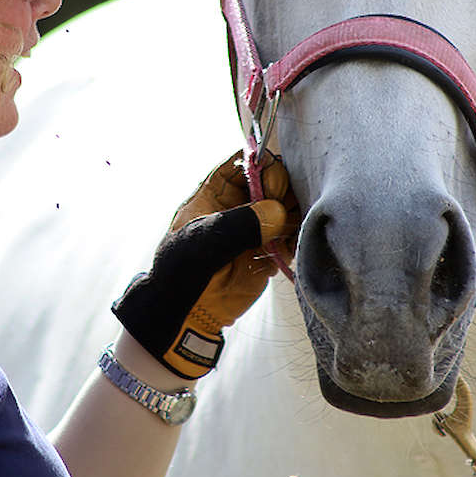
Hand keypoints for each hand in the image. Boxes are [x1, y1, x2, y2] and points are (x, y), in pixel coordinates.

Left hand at [112, 151, 298, 378]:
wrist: (184, 314)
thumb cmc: (181, 270)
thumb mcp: (201, 243)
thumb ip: (238, 225)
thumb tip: (277, 211)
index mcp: (217, 190)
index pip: (248, 162)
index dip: (263, 168)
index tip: (270, 189)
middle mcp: (241, 202)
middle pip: (275, 180)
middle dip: (284, 194)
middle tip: (282, 215)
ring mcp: (257, 225)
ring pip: (288, 206)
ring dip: (292, 219)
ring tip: (283, 240)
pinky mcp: (269, 249)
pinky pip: (292, 235)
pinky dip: (294, 242)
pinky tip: (283, 255)